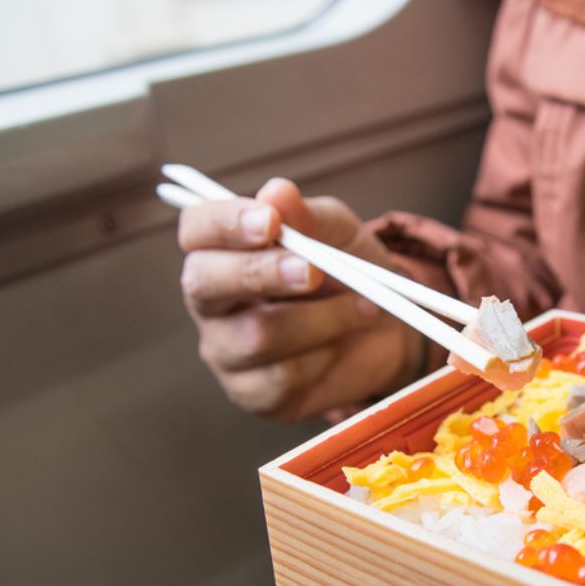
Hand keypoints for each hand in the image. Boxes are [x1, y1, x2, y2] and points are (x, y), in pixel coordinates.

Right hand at [178, 178, 424, 420]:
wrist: (388, 333)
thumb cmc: (350, 274)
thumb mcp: (341, 235)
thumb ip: (311, 216)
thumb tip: (277, 192)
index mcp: (221, 250)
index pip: (196, 229)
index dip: (225, 224)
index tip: (270, 222)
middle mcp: (212, 301)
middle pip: (205, 283)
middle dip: (262, 273)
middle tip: (312, 271)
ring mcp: (226, 349)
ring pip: (255, 336)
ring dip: (320, 320)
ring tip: (361, 308)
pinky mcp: (253, 393)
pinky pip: (282, 378)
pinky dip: (324, 358)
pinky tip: (339, 346)